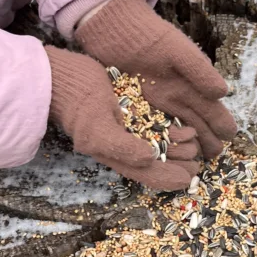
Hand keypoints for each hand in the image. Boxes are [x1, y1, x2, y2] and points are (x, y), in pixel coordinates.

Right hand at [45, 46, 200, 190]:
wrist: (61, 77)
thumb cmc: (76, 105)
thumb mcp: (97, 130)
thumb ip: (122, 147)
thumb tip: (150, 159)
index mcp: (117, 156)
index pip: (148, 175)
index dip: (169, 178)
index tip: (189, 177)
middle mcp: (126, 146)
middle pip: (159, 162)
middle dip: (179, 163)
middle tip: (195, 158)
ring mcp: (130, 128)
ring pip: (162, 144)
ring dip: (180, 147)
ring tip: (194, 142)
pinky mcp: (133, 110)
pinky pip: (158, 125)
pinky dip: (173, 129)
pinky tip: (186, 127)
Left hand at [75, 0, 237, 158]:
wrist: (115, 28)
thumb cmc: (149, 35)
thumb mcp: (177, 50)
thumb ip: (198, 70)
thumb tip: (223, 93)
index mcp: (190, 81)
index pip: (211, 106)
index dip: (221, 120)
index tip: (230, 135)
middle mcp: (176, 94)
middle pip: (196, 121)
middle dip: (207, 138)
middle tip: (215, 157)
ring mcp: (156, 101)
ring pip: (176, 127)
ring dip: (185, 143)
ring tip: (193, 160)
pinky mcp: (136, 105)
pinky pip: (151, 126)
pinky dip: (159, 139)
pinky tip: (162, 153)